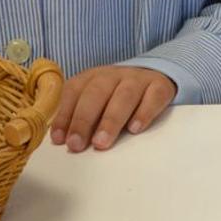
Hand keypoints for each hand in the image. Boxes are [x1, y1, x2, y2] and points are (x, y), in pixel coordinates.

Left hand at [49, 65, 175, 151]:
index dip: (65, 114)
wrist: (155, 75)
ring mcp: (138, 79)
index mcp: (93, 76)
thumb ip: (80, 115)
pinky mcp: (160, 86)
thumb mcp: (97, 100)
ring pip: (124, 96)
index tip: (59, 139)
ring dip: (110, 120)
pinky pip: (153, 96)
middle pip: (96, 93)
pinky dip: (144, 113)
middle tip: (76, 145)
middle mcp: (114, 75)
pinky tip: (134, 129)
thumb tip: (63, 140)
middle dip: (84, 120)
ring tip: (101, 143)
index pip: (74, 91)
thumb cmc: (117, 96)